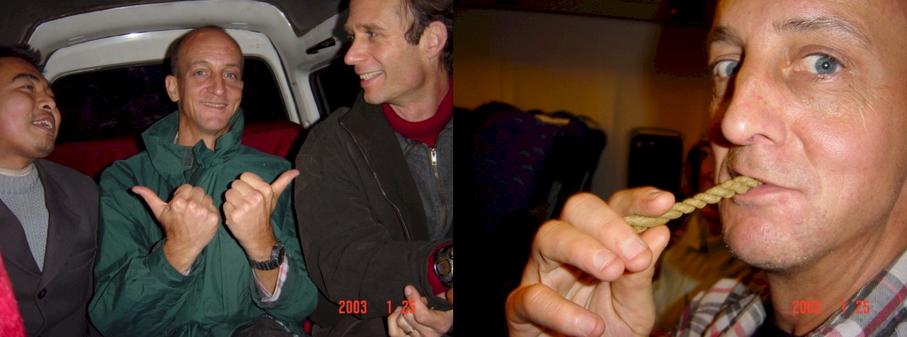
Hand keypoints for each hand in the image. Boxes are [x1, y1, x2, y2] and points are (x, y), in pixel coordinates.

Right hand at [132, 184, 219, 272]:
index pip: (188, 187)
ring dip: (202, 203)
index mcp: (179, 202)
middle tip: (189, 209)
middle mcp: (192, 205)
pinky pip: (214, 206)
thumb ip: (149, 197)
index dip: (184, 194)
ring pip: (207, 197)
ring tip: (196, 214)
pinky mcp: (214, 217)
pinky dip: (209, 211)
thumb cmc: (171, 227)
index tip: (182, 204)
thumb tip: (134, 188)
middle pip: (198, 190)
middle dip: (194, 197)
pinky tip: (203, 219)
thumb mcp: (159, 211)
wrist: (183, 245)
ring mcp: (204, 211)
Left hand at [223, 169, 298, 259]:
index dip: (245, 184)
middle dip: (238, 192)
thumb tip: (296, 171)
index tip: (250, 193)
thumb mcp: (275, 196)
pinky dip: (228, 210)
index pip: (244, 176)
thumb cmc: (265, 213)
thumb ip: (283, 181)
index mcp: (265, 189)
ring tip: (240, 209)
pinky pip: (225, 205)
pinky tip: (236, 216)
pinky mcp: (235, 215)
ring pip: (228, 194)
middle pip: (235, 184)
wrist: (259, 236)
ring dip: (232, 202)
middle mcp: (256, 197)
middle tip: (245, 203)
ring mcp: (245, 207)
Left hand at [387, 285, 452, 336]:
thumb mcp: (448, 301)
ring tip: (411, 308)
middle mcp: (428, 335)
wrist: (442, 323)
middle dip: (410, 303)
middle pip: (408, 316)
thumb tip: (425, 290)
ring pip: (400, 322)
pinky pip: (393, 331)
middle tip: (416, 300)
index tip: (409, 288)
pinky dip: (393, 319)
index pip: (422, 315)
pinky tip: (399, 312)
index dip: (413, 300)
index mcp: (441, 324)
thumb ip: (444, 294)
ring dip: (403, 311)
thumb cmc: (445, 311)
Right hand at [506, 190, 673, 336]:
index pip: (615, 207)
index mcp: (599, 244)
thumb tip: (659, 232)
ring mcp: (540, 275)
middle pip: (577, 209)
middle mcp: (566, 251)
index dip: (637, 200)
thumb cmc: (608, 334)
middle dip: (609, 225)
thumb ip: (641, 277)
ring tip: (613, 273)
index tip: (664, 203)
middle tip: (636, 256)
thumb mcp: (634, 309)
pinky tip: (592, 326)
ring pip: (548, 236)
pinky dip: (563, 311)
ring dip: (583, 249)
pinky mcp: (519, 307)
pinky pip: (532, 297)